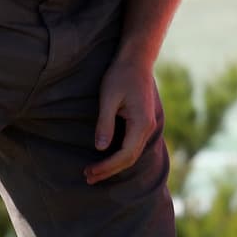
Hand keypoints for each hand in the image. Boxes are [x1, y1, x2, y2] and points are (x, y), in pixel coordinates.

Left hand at [85, 58, 158, 183]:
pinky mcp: (143, 121)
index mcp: (141, 123)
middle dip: (109, 170)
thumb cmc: (121, 76)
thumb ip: (105, 123)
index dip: (106, 167)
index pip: (125, 155)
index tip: (88, 171)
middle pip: (130, 158)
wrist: (137, 60)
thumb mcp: (109, 98)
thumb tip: (100, 148)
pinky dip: (120, 155)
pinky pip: (133, 145)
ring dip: (114, 165)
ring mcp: (148, 124)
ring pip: (133, 153)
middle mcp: (148, 126)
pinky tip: (107, 157)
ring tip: (95, 172)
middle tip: (87, 177)